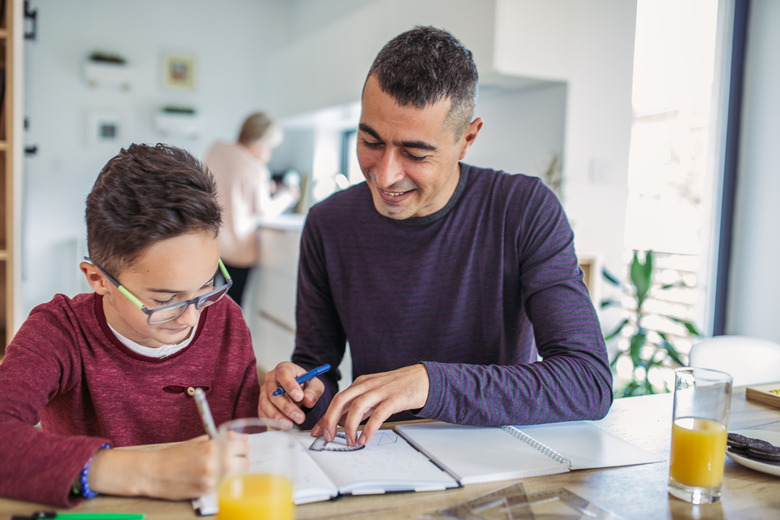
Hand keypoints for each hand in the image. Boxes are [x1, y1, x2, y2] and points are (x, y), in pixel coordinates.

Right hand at [89, 434, 248, 499]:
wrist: (155, 473)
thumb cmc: (176, 455)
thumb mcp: (200, 441)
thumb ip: (224, 439)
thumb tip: (243, 438)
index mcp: (215, 446)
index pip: (244, 447)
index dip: (241, 448)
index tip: (237, 449)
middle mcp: (217, 463)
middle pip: (246, 462)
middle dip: (241, 460)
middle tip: (231, 459)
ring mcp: (214, 479)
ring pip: (239, 475)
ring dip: (235, 472)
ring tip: (221, 469)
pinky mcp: (209, 491)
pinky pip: (227, 485)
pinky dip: (224, 481)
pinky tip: (214, 477)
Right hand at [258, 361, 324, 426]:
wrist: (299, 390)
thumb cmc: (306, 384)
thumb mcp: (315, 385)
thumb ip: (313, 391)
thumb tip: (308, 400)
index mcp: (284, 368)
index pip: (283, 374)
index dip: (290, 385)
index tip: (299, 397)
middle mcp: (271, 378)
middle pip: (273, 392)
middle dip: (286, 406)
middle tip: (299, 418)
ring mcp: (264, 391)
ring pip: (266, 404)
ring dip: (278, 416)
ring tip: (291, 425)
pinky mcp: (262, 404)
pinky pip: (263, 413)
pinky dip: (271, 421)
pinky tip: (283, 426)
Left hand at [311, 364, 428, 446]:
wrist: (423, 379)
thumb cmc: (398, 387)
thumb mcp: (374, 394)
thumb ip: (360, 405)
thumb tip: (341, 422)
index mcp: (360, 383)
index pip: (337, 400)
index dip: (325, 417)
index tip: (317, 432)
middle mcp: (367, 385)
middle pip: (341, 400)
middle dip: (330, 420)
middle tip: (327, 437)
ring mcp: (381, 391)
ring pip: (357, 406)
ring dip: (349, 426)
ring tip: (349, 441)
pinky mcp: (394, 398)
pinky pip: (378, 414)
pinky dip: (369, 427)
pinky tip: (365, 438)